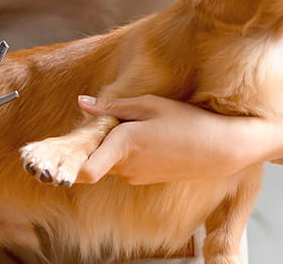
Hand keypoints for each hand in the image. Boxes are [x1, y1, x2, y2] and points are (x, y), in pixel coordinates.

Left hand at [75, 94, 282, 184]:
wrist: (221, 149)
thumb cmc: (188, 121)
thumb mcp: (150, 105)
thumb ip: (114, 105)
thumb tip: (83, 102)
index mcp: (124, 144)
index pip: (85, 168)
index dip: (69, 164)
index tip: (61, 158)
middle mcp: (126, 166)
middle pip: (93, 156)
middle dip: (95, 141)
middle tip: (108, 120)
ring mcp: (136, 176)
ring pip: (109, 160)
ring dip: (112, 146)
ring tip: (138, 126)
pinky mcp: (145, 179)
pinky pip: (125, 165)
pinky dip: (127, 153)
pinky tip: (150, 139)